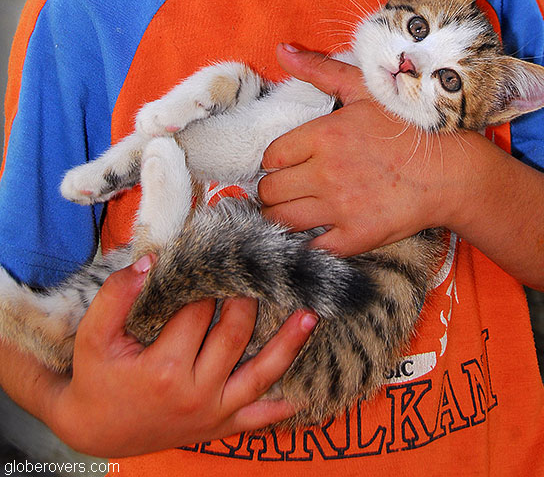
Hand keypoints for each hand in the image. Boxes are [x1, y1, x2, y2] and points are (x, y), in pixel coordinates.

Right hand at [47, 256, 317, 456]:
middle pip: (235, 334)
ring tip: (310, 316)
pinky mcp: (218, 428)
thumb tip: (150, 261)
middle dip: (248, 299)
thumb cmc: (96, 377)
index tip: (220, 251)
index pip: (198, 310)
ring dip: (288, 345)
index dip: (207, 278)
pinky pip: (257, 419)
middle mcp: (195, 392)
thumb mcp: (94, 335)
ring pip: (260, 374)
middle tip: (260, 270)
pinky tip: (302, 392)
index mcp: (165, 367)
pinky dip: (280, 408)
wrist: (96, 430)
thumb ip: (117, 295)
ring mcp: (211, 413)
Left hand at [259, 46, 474, 255]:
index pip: (270, 156)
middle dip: (273, 189)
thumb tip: (282, 50)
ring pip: (281, 220)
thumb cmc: (407, 127)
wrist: (451, 172)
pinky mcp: (355, 238)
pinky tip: (315, 231)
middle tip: (288, 187)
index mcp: (324, 135)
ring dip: (281, 216)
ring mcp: (340, 209)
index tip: (287, 163)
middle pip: (269, 191)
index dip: (275, 161)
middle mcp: (326, 173)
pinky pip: (310, 248)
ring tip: (295, 209)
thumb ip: (319, 70)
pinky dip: (306, 242)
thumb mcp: (365, 89)